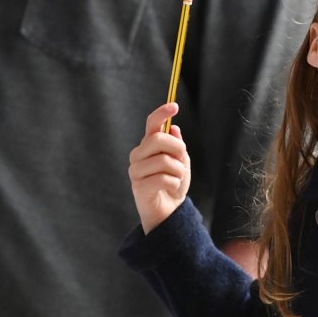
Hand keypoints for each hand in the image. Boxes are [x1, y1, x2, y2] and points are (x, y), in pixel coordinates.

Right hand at [128, 102, 190, 232]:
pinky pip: (164, 178)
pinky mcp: (138, 187)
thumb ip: (177, 146)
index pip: (151, 124)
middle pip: (158, 139)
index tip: (174, 106)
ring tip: (176, 178)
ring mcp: (135, 171)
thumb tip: (174, 129)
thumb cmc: (173, 183)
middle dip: (177, 148)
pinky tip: (172, 188)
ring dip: (179, 170)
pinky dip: (175, 183)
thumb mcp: (180, 162)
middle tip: (182, 159)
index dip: (161, 113)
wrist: (168, 210)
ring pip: (164, 161)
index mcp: (148, 146)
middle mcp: (138, 155)